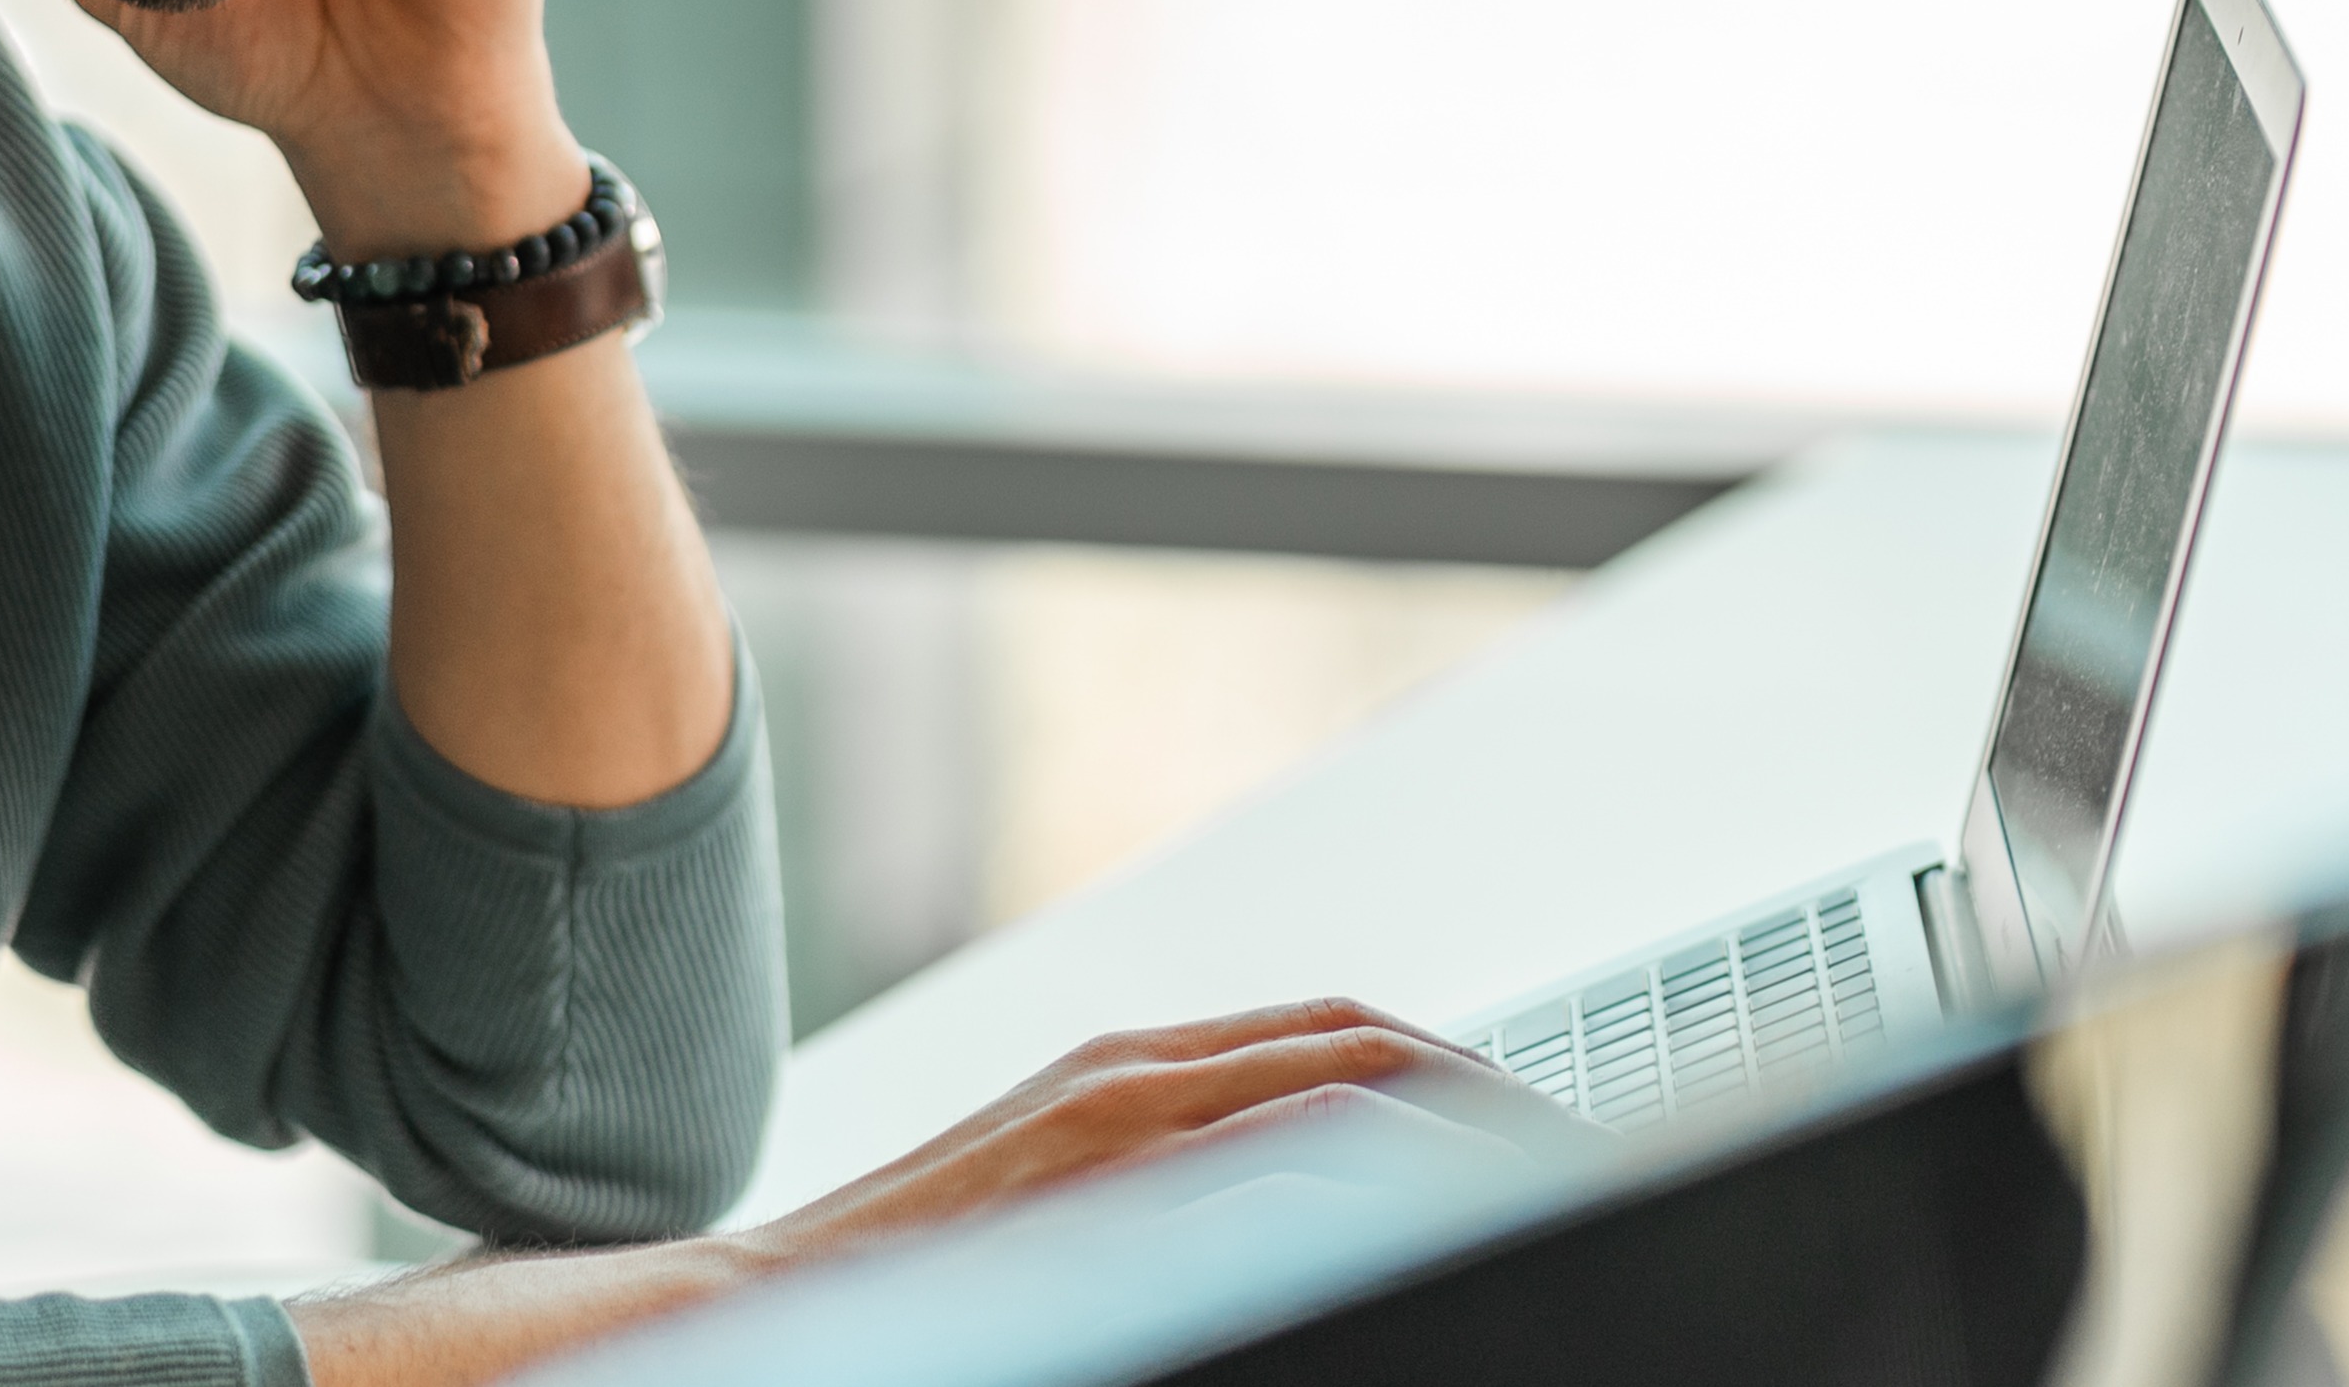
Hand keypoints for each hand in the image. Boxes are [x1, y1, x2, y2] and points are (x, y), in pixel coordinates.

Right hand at [723, 998, 1592, 1278]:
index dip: (1445, 1076)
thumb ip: (1168, 1202)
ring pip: (1341, 1079)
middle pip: (1362, 1041)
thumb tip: (1286, 1223)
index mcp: (1134, 1077)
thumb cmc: (913, 1291)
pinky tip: (1438, 1213)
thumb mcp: (1065, 1224)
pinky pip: (1273, 1146)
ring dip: (1456, 1123)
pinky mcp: (1096, 1171)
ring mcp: (1115, 1112)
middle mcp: (1135, 1071)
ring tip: (1550, 1174)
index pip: (1333, 1040)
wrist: (767, 1309)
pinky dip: (1370, 1169)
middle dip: (1484, 1089)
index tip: (1530, 1133)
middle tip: (1581, 1150)